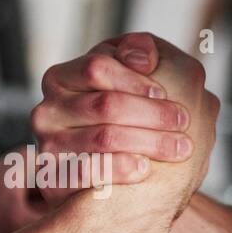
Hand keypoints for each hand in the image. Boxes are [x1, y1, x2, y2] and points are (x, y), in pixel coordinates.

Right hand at [30, 32, 217, 210]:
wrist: (98, 174)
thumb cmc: (116, 114)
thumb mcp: (123, 74)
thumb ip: (135, 52)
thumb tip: (143, 59)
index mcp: (60, 78)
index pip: (96, 68)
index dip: (134, 79)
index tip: (164, 92)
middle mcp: (47, 111)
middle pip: (105, 105)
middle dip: (152, 113)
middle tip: (184, 121)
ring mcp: (48, 146)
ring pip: (103, 137)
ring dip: (149, 141)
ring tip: (179, 147)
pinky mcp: (53, 180)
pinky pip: (88, 172)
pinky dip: (120, 168)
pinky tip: (145, 168)